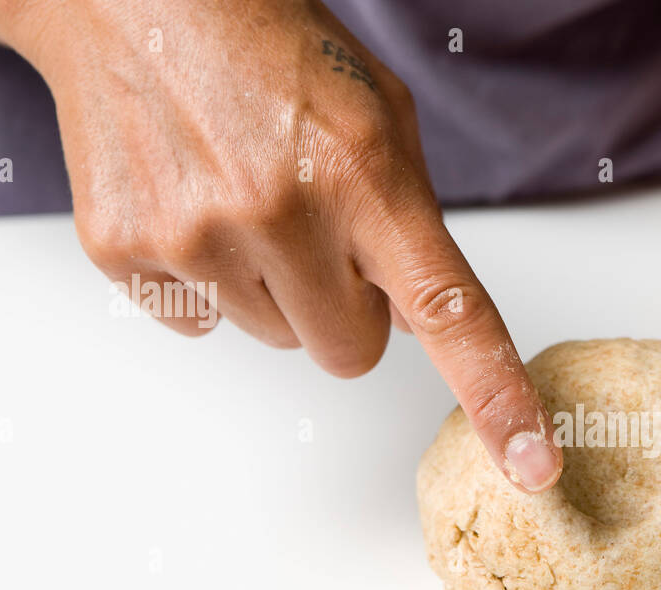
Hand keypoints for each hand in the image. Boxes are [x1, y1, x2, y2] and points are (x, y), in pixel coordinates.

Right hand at [16, 0, 560, 491]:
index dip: (498, 398)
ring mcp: (196, 235)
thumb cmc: (274, 52)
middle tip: (317, 231)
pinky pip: (198, 323)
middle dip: (346, 309)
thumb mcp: (379, 117)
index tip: (534, 466)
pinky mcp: (126, 250)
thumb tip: (414, 322)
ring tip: (248, 197)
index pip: (450, 316)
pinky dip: (207, 281)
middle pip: (349, 353)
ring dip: (274, 289)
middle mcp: (280, 211)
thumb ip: (410, 222)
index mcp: (366, 177)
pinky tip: (196, 203)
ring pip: (275, 339)